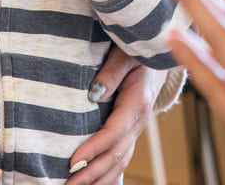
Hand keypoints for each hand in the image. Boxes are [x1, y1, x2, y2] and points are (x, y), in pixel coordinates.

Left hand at [67, 47, 164, 184]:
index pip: (114, 132)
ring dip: (99, 179)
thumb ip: (111, 71)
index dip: (94, 148)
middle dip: (92, 173)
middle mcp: (138, 122)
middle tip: (69, 183)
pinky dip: (111, 177)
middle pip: (116, 154)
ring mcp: (135, 130)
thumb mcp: (125, 54)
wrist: (156, 56)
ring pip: (120, 162)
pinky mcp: (130, 133)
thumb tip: (95, 93)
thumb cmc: (137, 51)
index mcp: (137, 103)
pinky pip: (122, 160)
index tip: (74, 160)